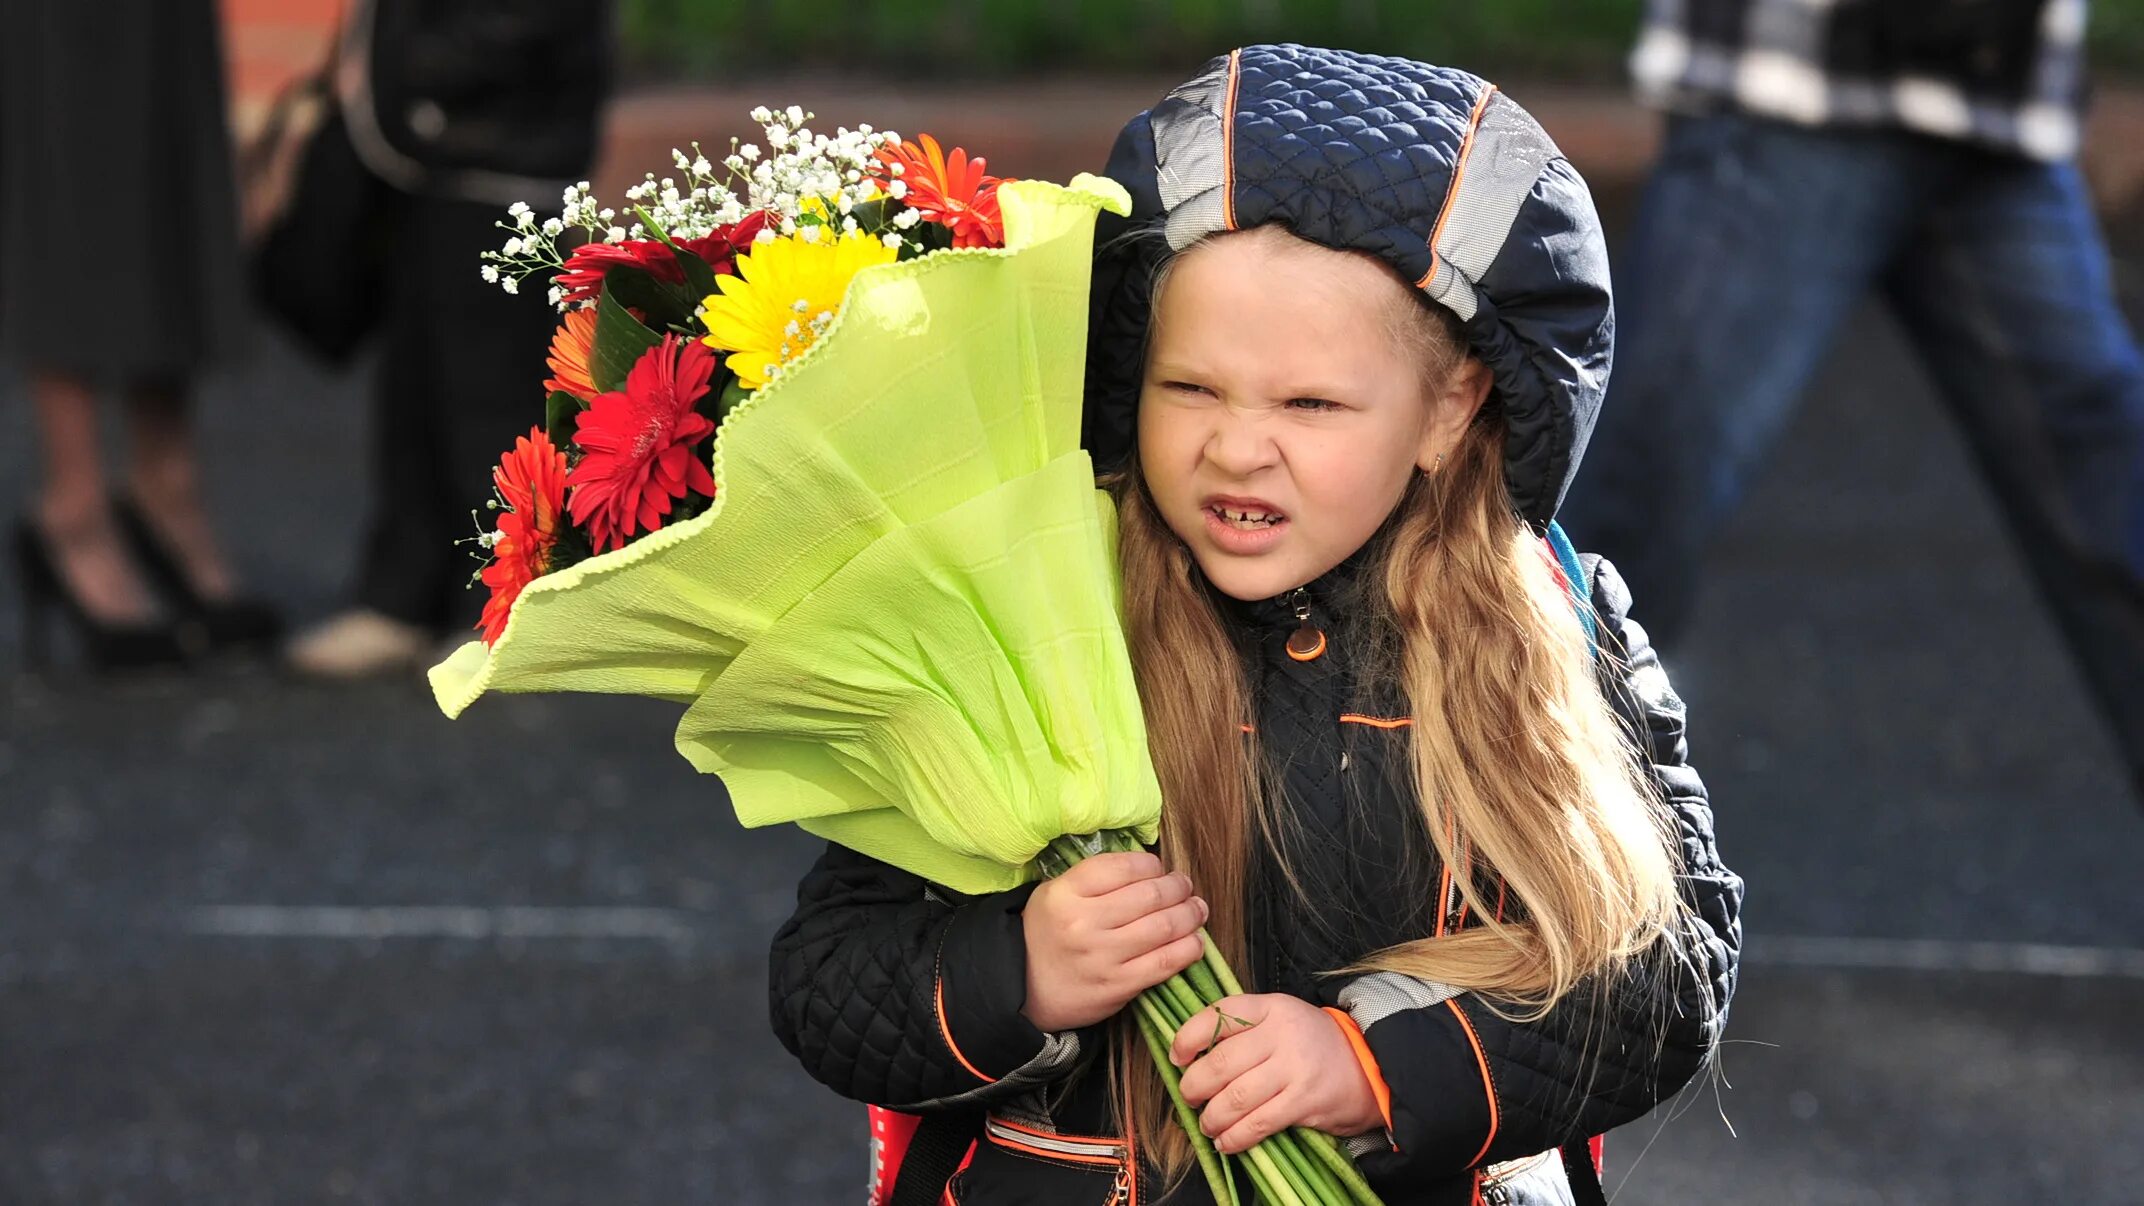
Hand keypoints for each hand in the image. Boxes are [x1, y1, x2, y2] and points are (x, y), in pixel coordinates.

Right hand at [1019, 851, 1209, 1031]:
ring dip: (1191, 914)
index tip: (1159, 869)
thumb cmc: (1048, 935)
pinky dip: (1188, 949)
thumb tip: (1150, 868)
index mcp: (1065, 894)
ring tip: (1197, 909)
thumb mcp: (1055, 894)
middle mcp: (1083, 923)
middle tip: (1185, 886)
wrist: (1025, 990)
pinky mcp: (1118, 986)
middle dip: (1178, 887)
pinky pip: (1165, 962)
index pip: (1123, 867)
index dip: (1151, 864)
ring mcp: (1102, 957)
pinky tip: (1194, 941)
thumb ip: (1096, 878)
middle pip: (1150, 895)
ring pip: (1164, 927)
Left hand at [1169, 994, 1383, 1152]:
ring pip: (1236, 1097)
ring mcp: (1294, 1067)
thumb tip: (1192, 1057)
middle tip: (1188, 1097)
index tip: (1177, 1057)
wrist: (1368, 1066)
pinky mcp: (1304, 1101)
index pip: (1219, 1015)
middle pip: (1221, 1062)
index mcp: (1271, 1007)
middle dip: (1194, 1086)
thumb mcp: (1281, 1019)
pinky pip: (1258, 1123)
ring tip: (1207, 1123)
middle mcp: (1282, 1033)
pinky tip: (1227, 1141)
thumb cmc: (1312, 1044)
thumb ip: (1243, 1030)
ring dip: (1212, 1117)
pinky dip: (1235, 1137)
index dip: (1188, 1038)